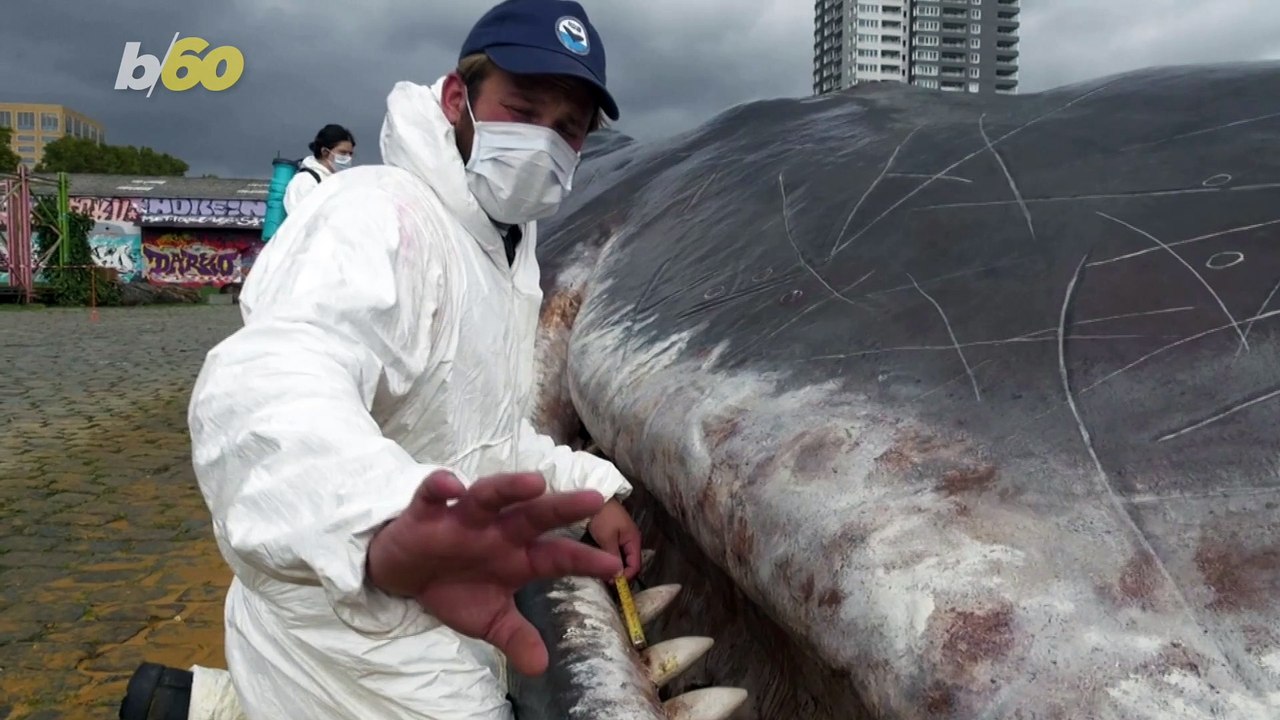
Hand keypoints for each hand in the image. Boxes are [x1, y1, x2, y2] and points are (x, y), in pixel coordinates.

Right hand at [366, 470, 622, 675]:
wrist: (405, 574)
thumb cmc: (456, 588)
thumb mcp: (488, 619)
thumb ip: (515, 637)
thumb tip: (541, 667)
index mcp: (518, 556)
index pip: (557, 557)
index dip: (585, 561)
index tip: (615, 567)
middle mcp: (498, 530)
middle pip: (535, 516)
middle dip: (562, 507)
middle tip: (594, 499)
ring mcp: (465, 517)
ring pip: (491, 495)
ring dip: (511, 488)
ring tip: (535, 483)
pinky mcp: (428, 511)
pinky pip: (435, 492)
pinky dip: (442, 486)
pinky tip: (452, 486)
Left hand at [587, 499, 641, 580]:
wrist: (595, 497)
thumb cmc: (602, 516)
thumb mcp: (607, 538)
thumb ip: (613, 557)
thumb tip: (618, 576)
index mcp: (634, 540)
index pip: (636, 566)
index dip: (626, 578)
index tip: (613, 585)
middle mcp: (631, 541)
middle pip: (630, 564)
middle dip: (620, 574)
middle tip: (606, 583)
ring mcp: (622, 538)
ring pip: (621, 559)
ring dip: (614, 567)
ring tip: (602, 576)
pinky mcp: (613, 536)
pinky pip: (615, 552)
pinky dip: (609, 559)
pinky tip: (599, 565)